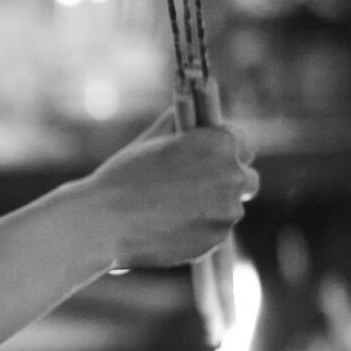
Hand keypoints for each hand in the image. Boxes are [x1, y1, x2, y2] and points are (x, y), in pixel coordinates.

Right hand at [78, 117, 257, 269]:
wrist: (104, 221)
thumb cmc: (124, 175)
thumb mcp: (152, 139)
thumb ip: (179, 123)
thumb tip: (190, 109)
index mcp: (220, 143)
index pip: (242, 145)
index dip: (225, 153)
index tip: (210, 160)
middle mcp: (233, 175)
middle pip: (246, 179)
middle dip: (226, 183)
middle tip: (196, 188)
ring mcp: (228, 211)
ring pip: (230, 209)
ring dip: (213, 209)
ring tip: (176, 211)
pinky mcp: (217, 240)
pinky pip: (215, 233)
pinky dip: (199, 232)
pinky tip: (170, 228)